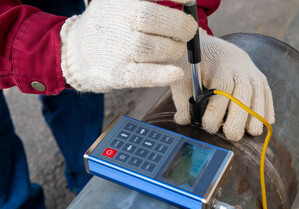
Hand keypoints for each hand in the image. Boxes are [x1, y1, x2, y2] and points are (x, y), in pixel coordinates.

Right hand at [60, 0, 196, 92]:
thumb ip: (146, 1)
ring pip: (156, 48)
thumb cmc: (106, 28)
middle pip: (155, 20)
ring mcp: (116, 48)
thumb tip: (185, 2)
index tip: (188, 0)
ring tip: (174, 49)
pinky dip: (162, 74)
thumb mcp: (118, 3)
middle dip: (181, 27)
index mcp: (120, 0)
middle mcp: (117, 20)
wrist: (73, 53)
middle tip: (187, 32)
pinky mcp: (117, 73)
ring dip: (174, 50)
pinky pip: (144, 74)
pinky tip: (175, 73)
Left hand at [171, 32, 274, 140]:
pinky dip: (267, 110)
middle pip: (245, 93)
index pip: (221, 90)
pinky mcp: (260, 77)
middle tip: (232, 135)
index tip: (208, 126)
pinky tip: (261, 123)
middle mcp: (239, 67)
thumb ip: (182, 98)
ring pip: (260, 94)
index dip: (216, 112)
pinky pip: (267, 95)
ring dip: (257, 116)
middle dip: (240, 118)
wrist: (212, 46)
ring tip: (250, 132)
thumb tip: (184, 120)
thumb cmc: (195, 65)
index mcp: (218, 66)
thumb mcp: (182, 76)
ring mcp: (252, 72)